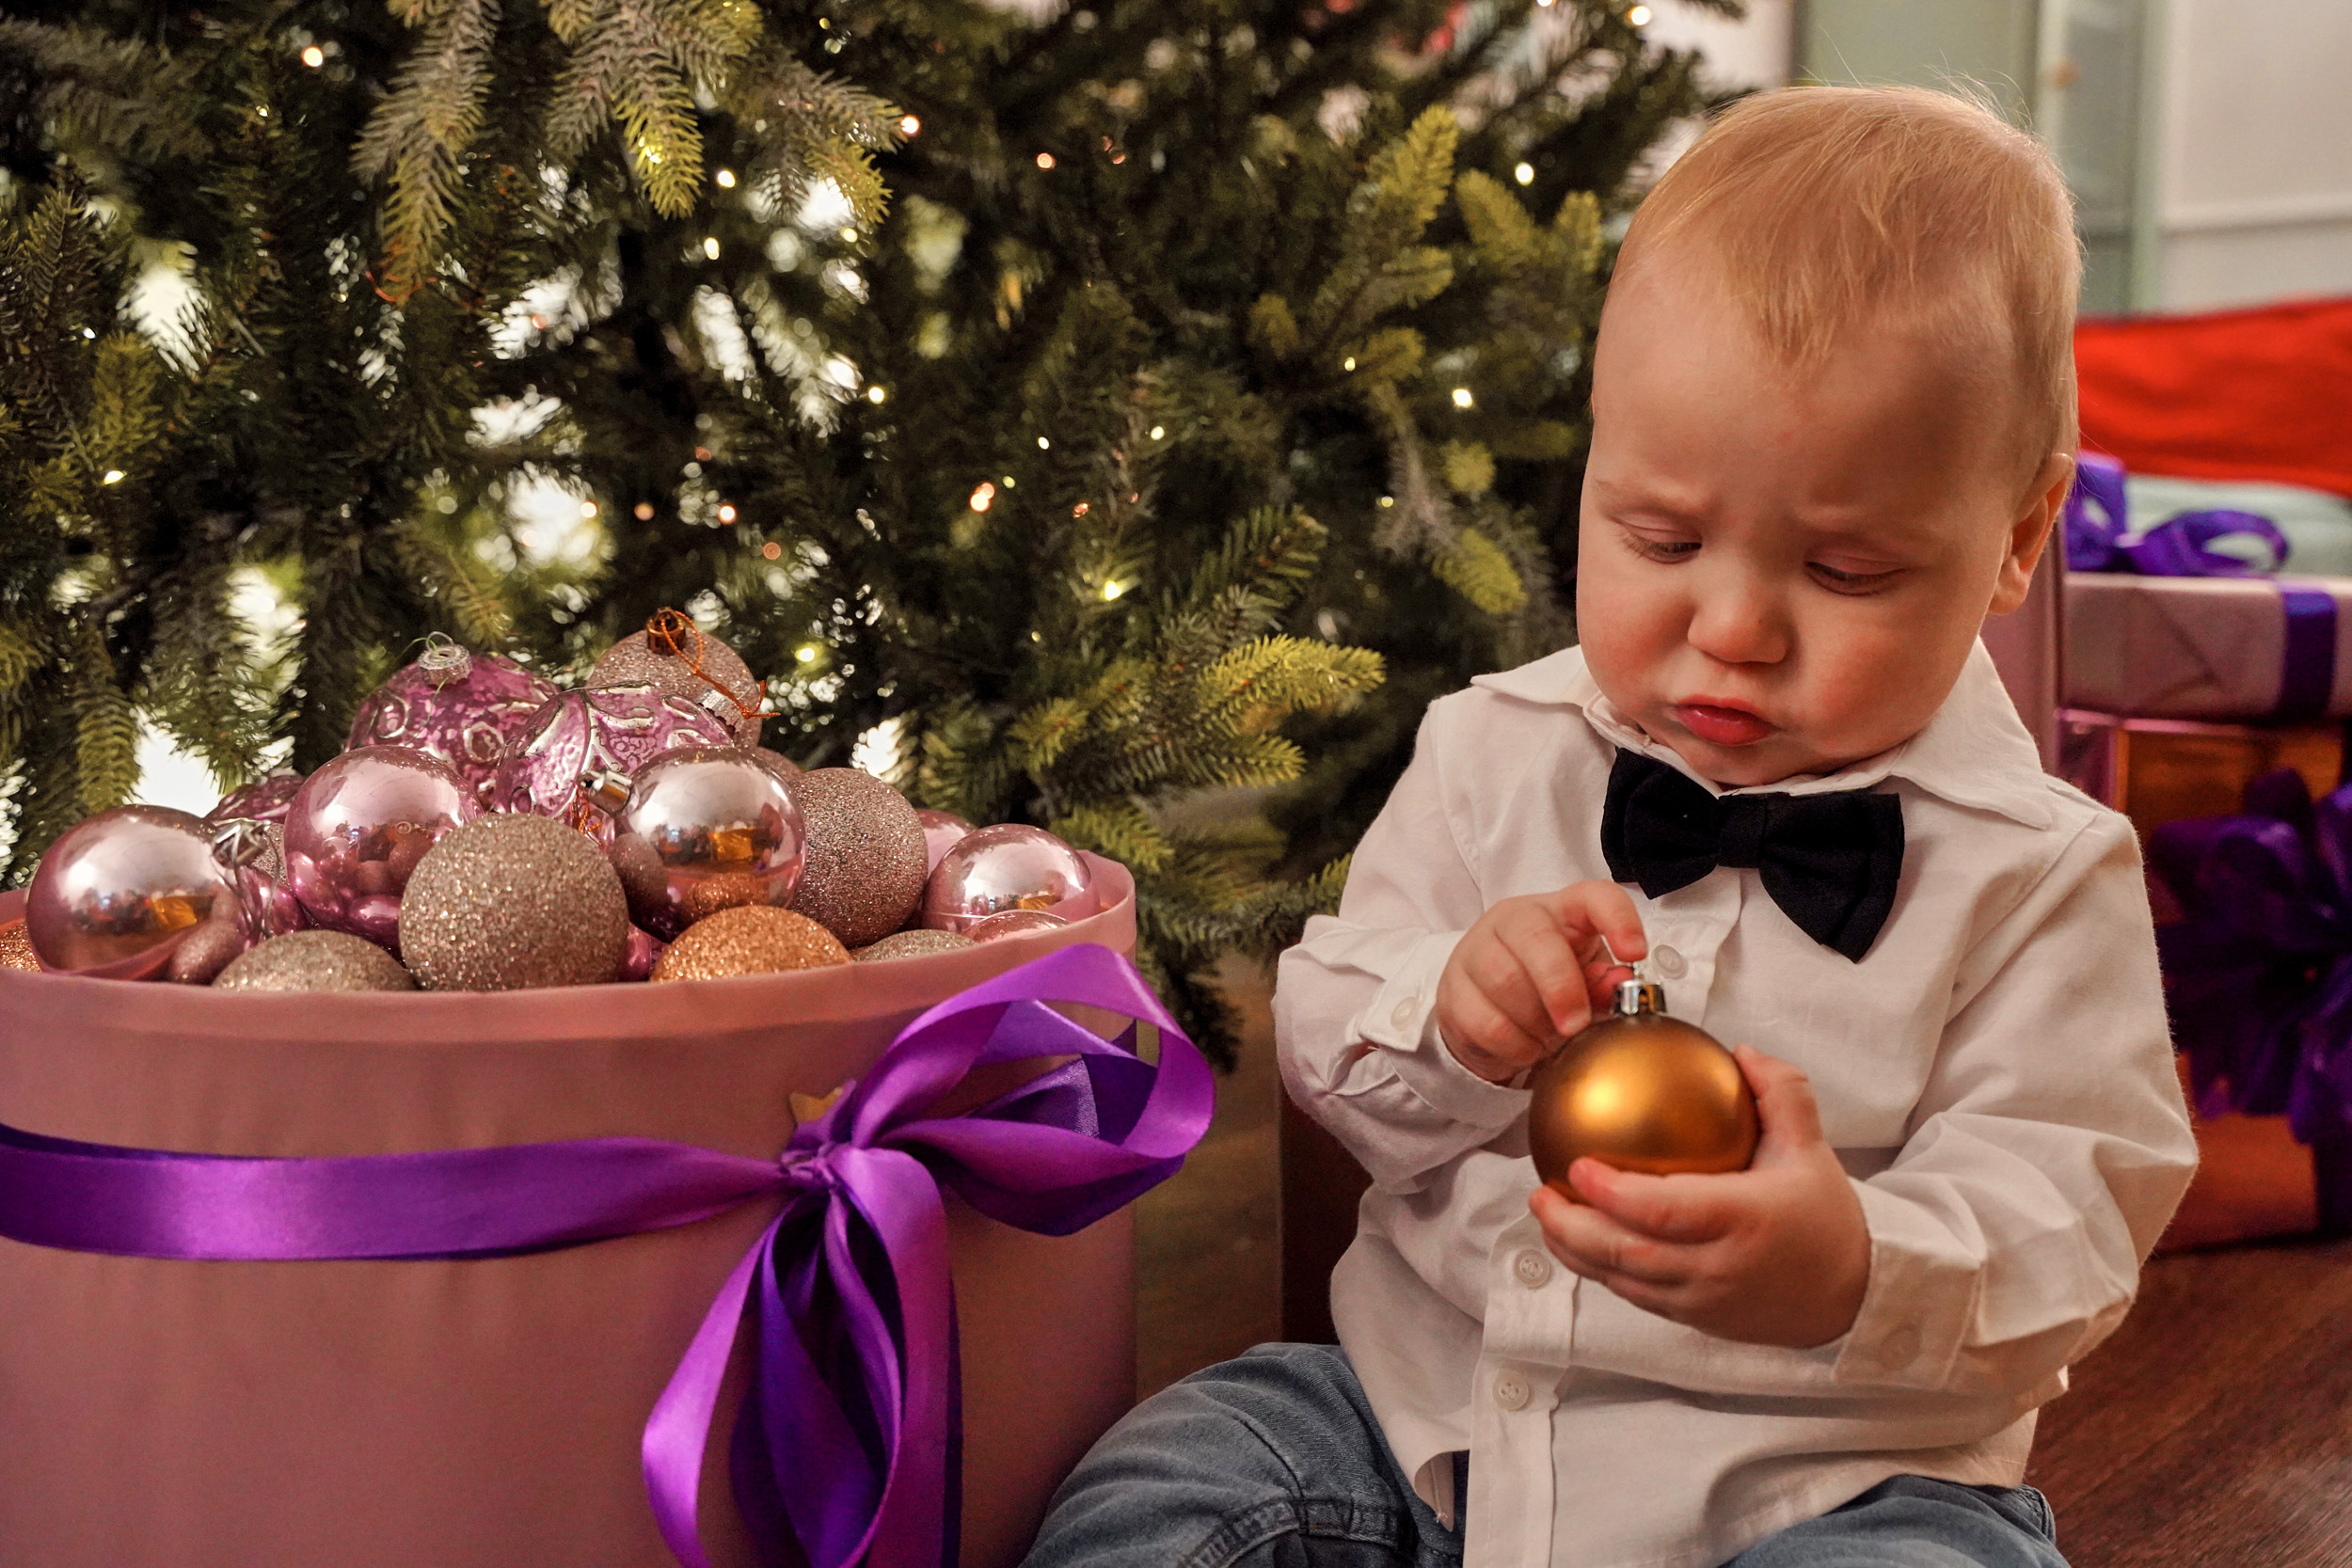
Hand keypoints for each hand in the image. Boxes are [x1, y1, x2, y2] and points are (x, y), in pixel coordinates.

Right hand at [1435, 881, 1645, 1084]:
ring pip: (1505, 982)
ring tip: (1549, 1038)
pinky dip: (1515, 1045)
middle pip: (1537, 939)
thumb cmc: (1546, 986)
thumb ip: (1605, 985)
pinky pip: (1486, 1022)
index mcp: (1559, 911)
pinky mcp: (1452, 990)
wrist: (1486, 1009)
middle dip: (1562, 988)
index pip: (1592, 896)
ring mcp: (1475, 951)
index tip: (1634, 954)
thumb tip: (1620, 986)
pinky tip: (1525, 1047)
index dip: (1618, 920)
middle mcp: (1513, 920)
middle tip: (1575, 1024)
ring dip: (1536, 1023)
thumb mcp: (1584, 982)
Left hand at [1527, 1043, 1869, 1347]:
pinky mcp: (1696, 1318)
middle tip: (1540, 1194)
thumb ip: (1780, 1094)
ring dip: (1576, 1252)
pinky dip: (1602, 1271)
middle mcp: (1718, 1265)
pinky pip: (1636, 1296)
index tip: (1579, 1166)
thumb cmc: (1826, 1220)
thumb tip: (1742, 1052)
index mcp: (1743, 1219)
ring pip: (1622, 1281)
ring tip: (1546, 1216)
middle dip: (1571, 1227)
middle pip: (1626, 1253)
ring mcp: (1704, 1298)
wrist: (1855, 1295)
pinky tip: (1581, 1244)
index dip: (1611, 1194)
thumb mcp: (1811, 1149)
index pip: (1661, 1210)